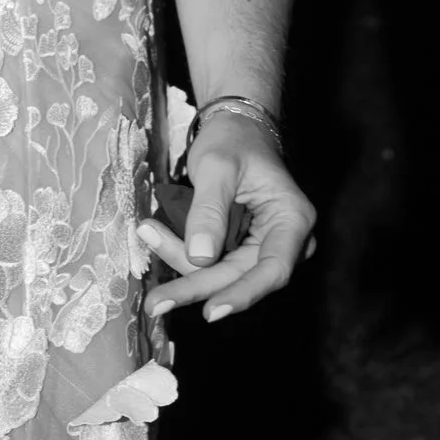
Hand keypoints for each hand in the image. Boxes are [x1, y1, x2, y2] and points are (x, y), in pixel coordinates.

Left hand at [136, 111, 317, 327]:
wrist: (235, 128)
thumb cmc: (233, 140)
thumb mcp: (217, 168)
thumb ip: (208, 212)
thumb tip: (200, 259)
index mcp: (292, 219)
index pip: (273, 270)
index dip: (242, 295)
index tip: (209, 311)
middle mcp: (284, 240)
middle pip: (238, 277)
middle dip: (194, 285)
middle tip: (154, 302)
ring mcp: (261, 246)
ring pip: (219, 273)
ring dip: (181, 264)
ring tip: (148, 232)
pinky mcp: (240, 248)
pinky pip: (211, 263)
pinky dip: (182, 253)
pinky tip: (156, 236)